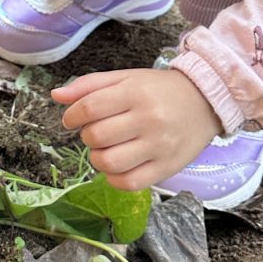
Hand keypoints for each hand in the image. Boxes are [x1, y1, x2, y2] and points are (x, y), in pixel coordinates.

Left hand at [51, 67, 221, 192]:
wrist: (206, 101)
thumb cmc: (159, 90)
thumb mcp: (126, 78)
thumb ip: (89, 85)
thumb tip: (56, 95)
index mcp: (135, 93)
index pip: (89, 108)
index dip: (71, 117)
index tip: (72, 120)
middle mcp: (148, 119)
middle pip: (96, 137)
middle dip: (87, 136)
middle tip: (97, 132)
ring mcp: (160, 146)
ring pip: (109, 163)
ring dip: (97, 159)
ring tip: (105, 150)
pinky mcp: (168, 167)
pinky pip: (130, 183)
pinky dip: (115, 178)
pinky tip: (117, 166)